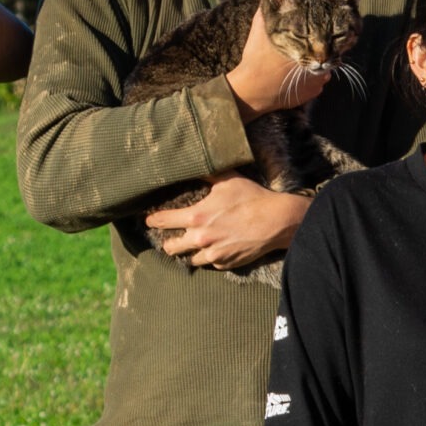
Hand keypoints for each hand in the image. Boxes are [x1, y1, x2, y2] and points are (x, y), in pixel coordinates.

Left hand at [145, 174, 311, 268]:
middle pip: (170, 248)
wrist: (277, 222)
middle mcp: (200, 239)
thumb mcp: (228, 180)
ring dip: (190, 253)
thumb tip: (195, 161)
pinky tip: (217, 249)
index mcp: (197, 217)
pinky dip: (211, 257)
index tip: (149, 220)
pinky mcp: (225, 264)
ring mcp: (212, 254)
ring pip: (189, 259)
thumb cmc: (252, 198)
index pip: (163, 221)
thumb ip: (208, 174)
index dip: (153, 220)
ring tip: (194, 246)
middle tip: (170, 238)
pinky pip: (211, 263)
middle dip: (168, 242)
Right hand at [226, 4, 329, 119]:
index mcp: (309, 46)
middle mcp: (319, 63)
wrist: (252, 91)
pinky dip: (311, 79)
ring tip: (298, 62)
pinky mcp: (313, 94)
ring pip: (323, 67)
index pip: (325, 34)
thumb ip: (268, 7)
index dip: (321, 31)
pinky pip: (318, 82)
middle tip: (304, 46)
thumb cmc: (257, 58)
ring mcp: (318, 81)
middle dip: (318, 47)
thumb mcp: (260, 29)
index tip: (313, 31)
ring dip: (316, 63)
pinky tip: (297, 76)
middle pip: (326, 51)